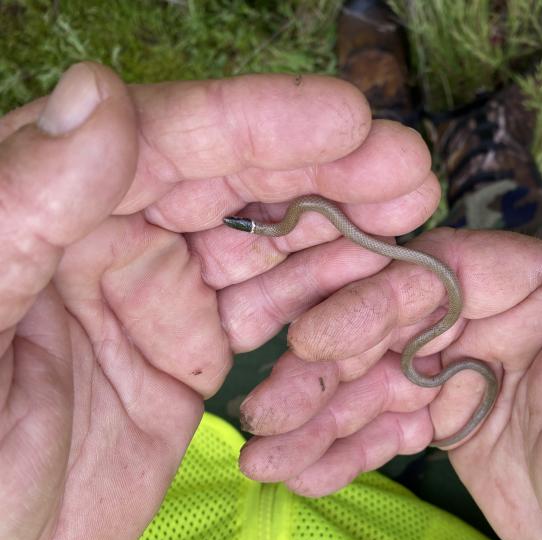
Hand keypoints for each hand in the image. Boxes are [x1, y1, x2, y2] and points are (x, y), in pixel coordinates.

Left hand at [0, 62, 433, 539]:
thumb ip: (24, 206)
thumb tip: (100, 93)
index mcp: (49, 204)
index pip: (165, 140)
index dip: (261, 124)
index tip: (348, 120)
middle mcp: (108, 233)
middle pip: (232, 184)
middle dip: (325, 173)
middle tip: (409, 171)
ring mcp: (154, 293)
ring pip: (262, 246)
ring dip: (336, 233)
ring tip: (409, 226)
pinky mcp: (188, 351)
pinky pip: (268, 313)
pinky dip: (320, 301)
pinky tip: (367, 290)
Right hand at [234, 191, 541, 539]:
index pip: (445, 272)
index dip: (376, 298)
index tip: (316, 337)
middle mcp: (493, 315)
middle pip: (391, 324)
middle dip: (325, 366)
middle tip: (267, 404)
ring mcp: (459, 366)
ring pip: (373, 379)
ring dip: (317, 414)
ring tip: (265, 451)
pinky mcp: (439, 415)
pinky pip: (380, 424)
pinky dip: (338, 448)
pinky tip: (296, 471)